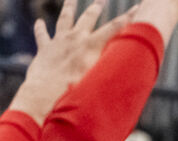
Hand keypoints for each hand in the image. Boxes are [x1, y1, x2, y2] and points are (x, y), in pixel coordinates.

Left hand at [10, 0, 142, 125]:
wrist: (45, 94)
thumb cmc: (74, 93)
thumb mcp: (98, 82)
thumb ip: (112, 75)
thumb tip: (132, 82)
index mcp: (91, 45)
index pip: (114, 28)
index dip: (128, 18)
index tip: (138, 8)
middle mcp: (76, 38)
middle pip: (88, 17)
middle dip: (96, 8)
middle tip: (101, 1)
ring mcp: (59, 41)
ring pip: (65, 19)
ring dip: (69, 8)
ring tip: (71, 0)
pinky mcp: (44, 49)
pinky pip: (42, 35)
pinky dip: (41, 28)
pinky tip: (40, 22)